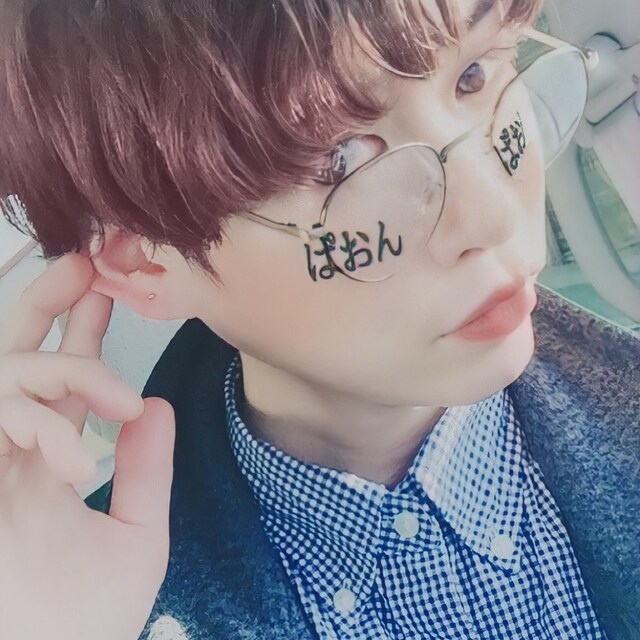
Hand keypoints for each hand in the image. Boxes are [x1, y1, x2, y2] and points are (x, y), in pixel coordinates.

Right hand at [0, 252, 174, 639]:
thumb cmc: (86, 621)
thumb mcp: (134, 534)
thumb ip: (144, 470)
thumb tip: (158, 405)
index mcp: (45, 461)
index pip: (59, 381)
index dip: (79, 332)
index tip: (107, 289)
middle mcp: (8, 456)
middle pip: (13, 359)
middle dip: (43, 307)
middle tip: (83, 264)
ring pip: (4, 379)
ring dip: (62, 374)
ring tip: (118, 402)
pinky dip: (34, 425)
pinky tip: (71, 458)